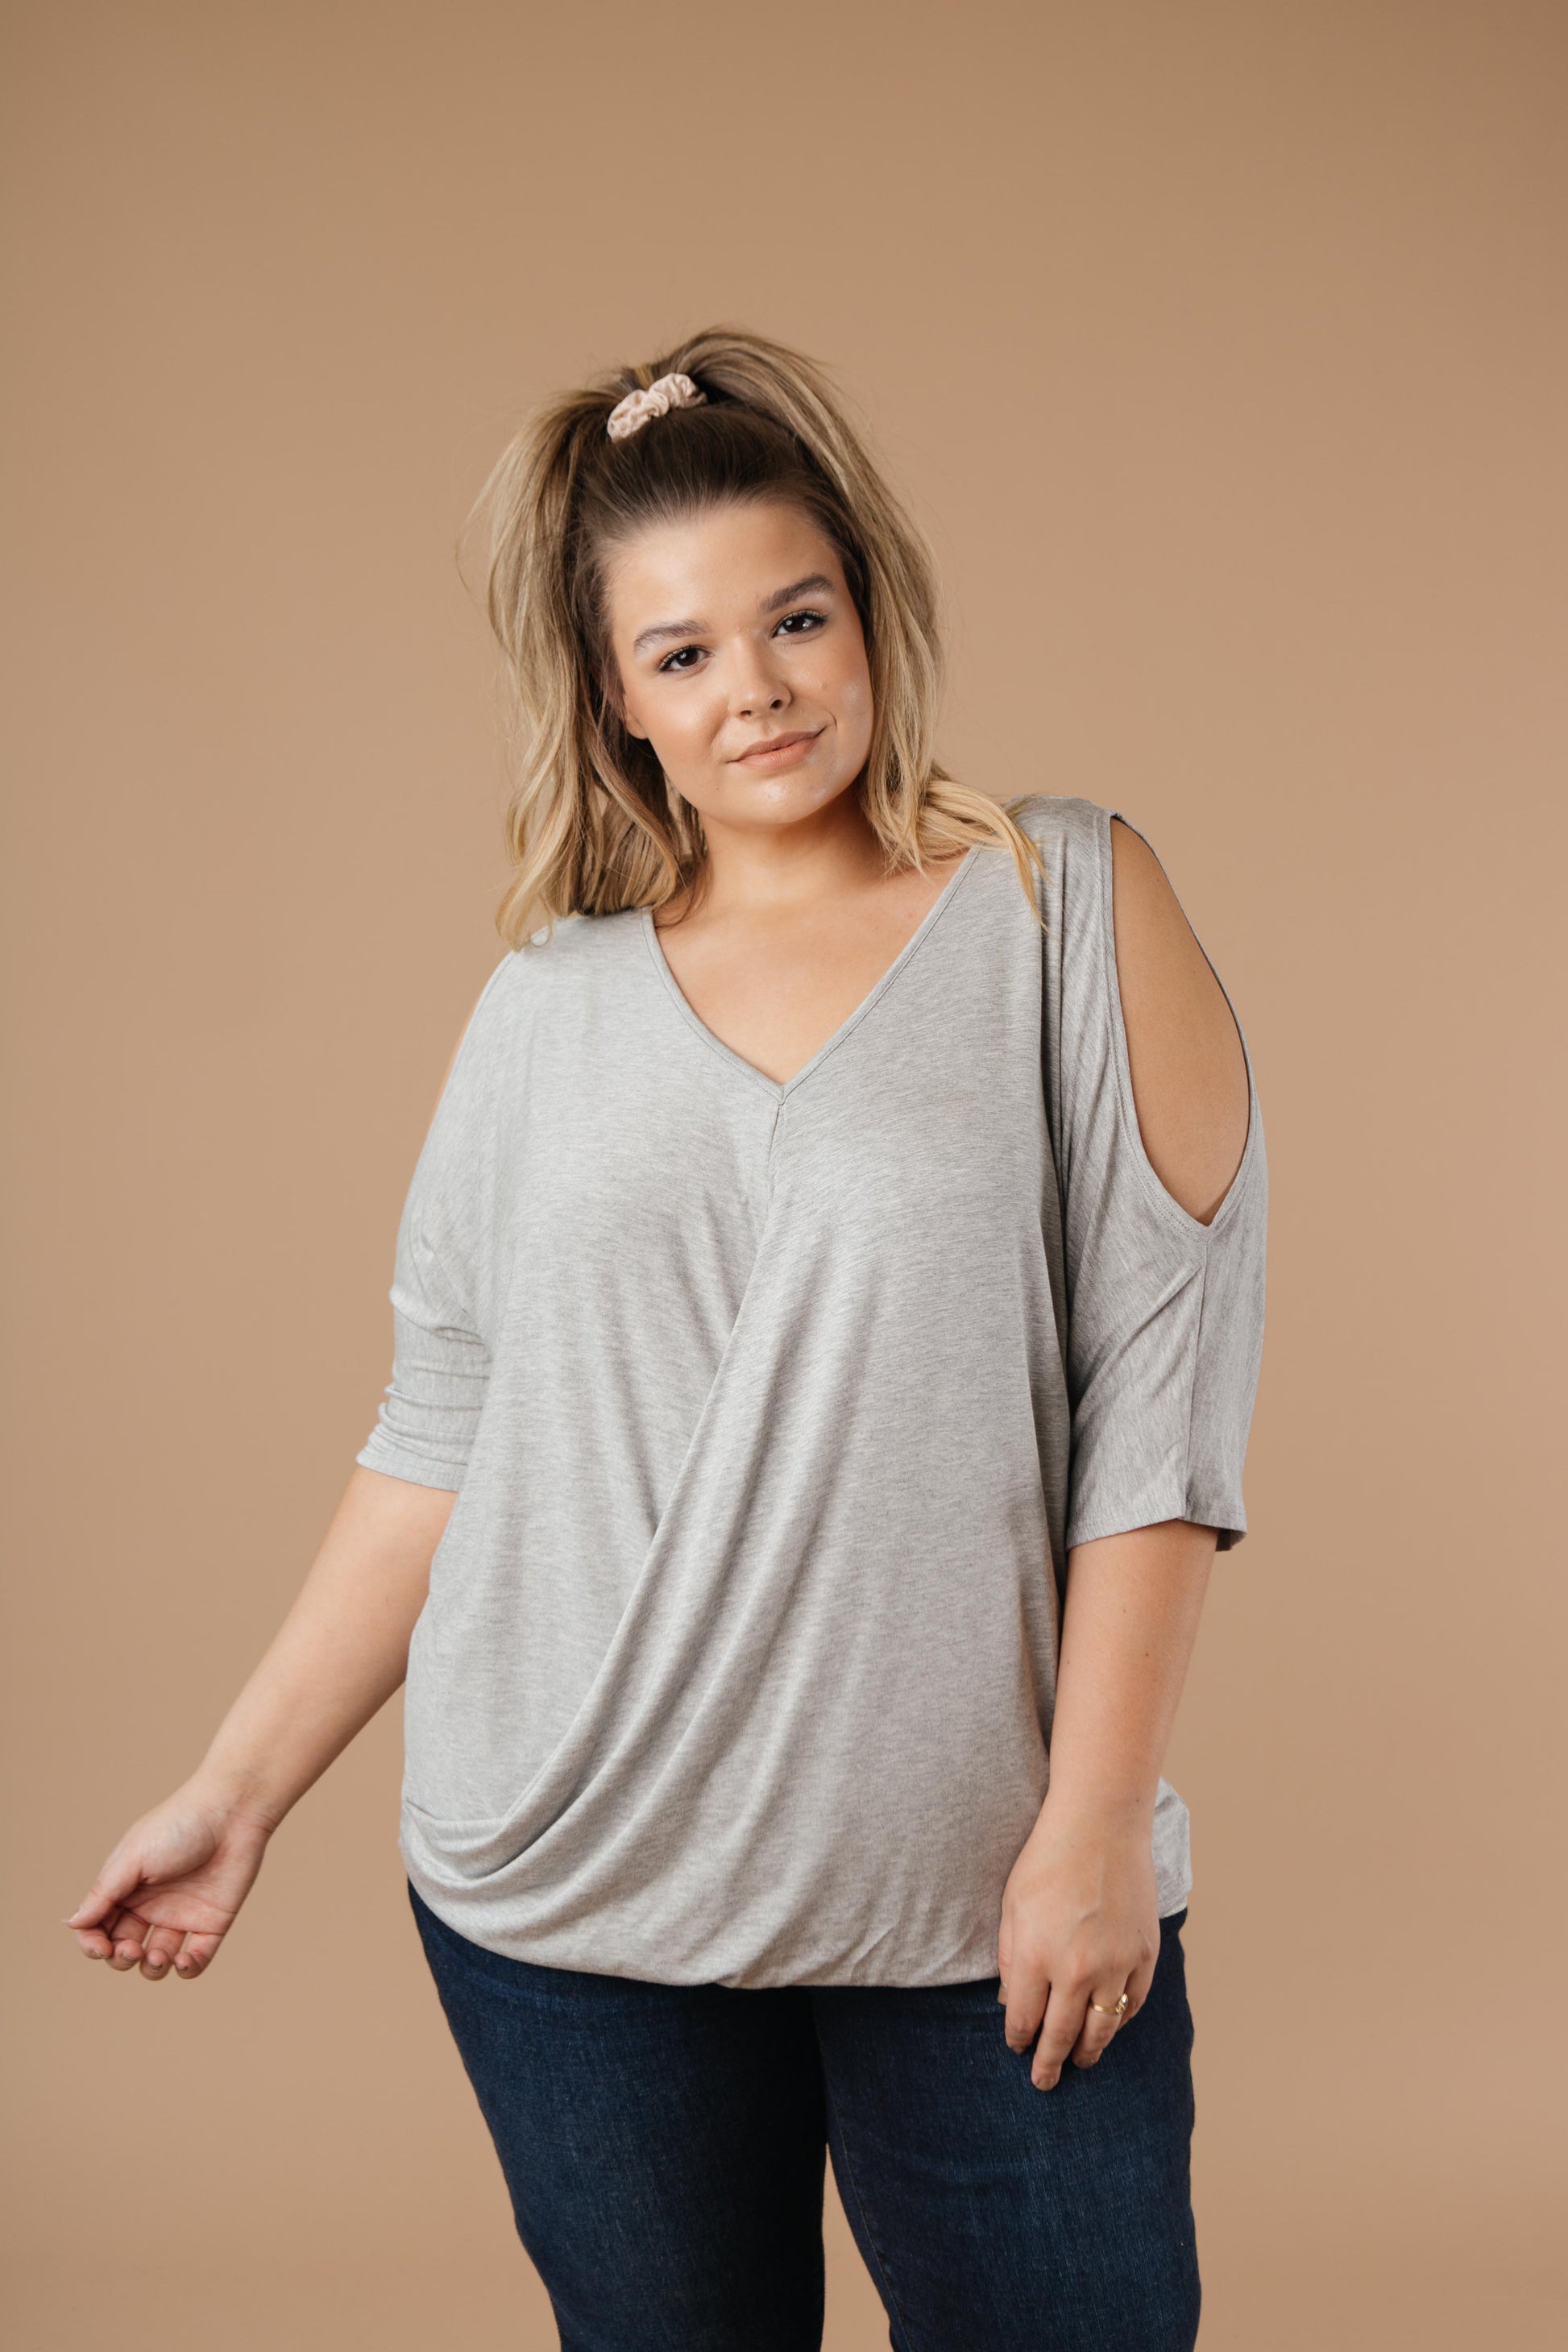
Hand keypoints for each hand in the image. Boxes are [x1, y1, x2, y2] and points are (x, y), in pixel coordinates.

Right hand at [63, 1780, 271, 1980]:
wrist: (232, 1812)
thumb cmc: (178, 1826)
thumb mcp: (133, 1858)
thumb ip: (103, 1894)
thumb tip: (72, 1924)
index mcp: (126, 1888)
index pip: (98, 1928)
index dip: (93, 1945)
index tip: (100, 1948)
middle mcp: (151, 1905)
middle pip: (123, 1949)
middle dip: (121, 1959)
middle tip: (133, 1948)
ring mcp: (182, 1916)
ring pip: (157, 1961)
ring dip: (152, 1970)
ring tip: (158, 1956)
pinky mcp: (212, 1923)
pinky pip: (196, 1960)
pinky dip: (187, 1970)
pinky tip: (183, 1960)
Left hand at [996, 1805, 1160, 2089]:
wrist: (1101, 1823)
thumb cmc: (1048, 1859)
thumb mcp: (1012, 1906)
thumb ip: (1012, 1958)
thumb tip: (1013, 2002)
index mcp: (1038, 1956)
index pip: (1025, 2020)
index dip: (1019, 2040)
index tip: (1018, 2049)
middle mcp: (1078, 1969)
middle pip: (1063, 2035)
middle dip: (1051, 2064)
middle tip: (1044, 2082)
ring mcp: (1117, 1964)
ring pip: (1103, 2028)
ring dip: (1089, 2051)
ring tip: (1080, 2062)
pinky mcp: (1145, 1953)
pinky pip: (1133, 2002)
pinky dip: (1121, 2019)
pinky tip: (1110, 2025)